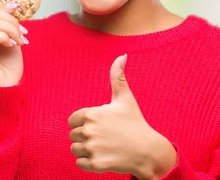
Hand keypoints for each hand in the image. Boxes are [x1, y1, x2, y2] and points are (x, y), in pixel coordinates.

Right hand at [0, 3, 27, 86]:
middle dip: (10, 19)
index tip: (18, 15)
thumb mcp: (13, 38)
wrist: (8, 87)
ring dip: (10, 28)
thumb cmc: (10, 65)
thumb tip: (14, 4)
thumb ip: (11, 23)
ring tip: (18, 40)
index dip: (3, 7)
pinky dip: (4, 37)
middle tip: (21, 33)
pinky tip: (10, 45)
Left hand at [68, 54, 176, 179]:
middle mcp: (89, 131)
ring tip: (104, 146)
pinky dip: (89, 162)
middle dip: (86, 136)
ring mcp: (91, 148)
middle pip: (73, 135)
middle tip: (105, 136)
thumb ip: (118, 77)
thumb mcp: (125, 98)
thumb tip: (122, 56)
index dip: (85, 122)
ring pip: (76, 149)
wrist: (147, 150)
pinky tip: (104, 155)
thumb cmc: (135, 123)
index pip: (73, 119)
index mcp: (92, 114)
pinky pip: (80, 163)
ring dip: (86, 149)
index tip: (100, 124)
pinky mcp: (94, 164)